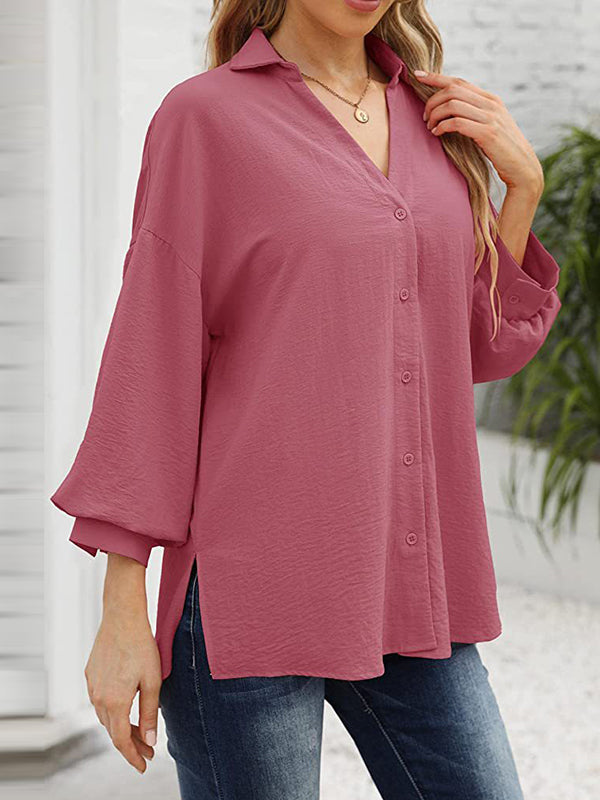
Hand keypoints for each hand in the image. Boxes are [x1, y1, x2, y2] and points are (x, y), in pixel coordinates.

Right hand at [85, 554, 161, 773]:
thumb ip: (150, 713)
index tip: (144, 765)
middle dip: (130, 743)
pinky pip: (100, 700)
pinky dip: (113, 710)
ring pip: (105, 716)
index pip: (120, 741)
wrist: (122, 617)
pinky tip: (125, 707)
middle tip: (147, 750)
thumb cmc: (141, 646)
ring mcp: (91, 685)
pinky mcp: (90, 674)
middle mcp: (98, 697)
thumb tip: (149, 741)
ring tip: (139, 730)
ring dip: (121, 726)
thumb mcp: (152, 681)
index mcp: (114, 702)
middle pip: (112, 730)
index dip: (132, 756)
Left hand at [415, 70, 543, 198]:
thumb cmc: (502, 150)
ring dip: (435, 114)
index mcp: (491, 99)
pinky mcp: (488, 133)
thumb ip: (475, 114)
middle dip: (432, 101)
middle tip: (425, 117)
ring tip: (430, 126)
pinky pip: (457, 123)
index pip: (459, 82)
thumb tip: (451, 109)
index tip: (418, 75)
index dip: (436, 77)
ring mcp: (490, 118)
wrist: (522, 167)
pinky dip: (442, 126)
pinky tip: (437, 133)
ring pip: (452, 104)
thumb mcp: (490, 125)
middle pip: (452, 90)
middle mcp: (491, 104)